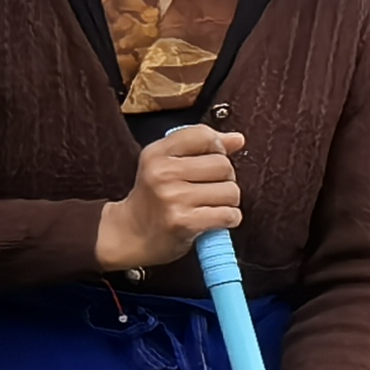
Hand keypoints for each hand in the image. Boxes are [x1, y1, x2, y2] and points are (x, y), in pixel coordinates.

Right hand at [95, 124, 244, 269]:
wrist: (131, 234)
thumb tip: (238, 139)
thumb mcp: (167, 164)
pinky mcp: (184, 222)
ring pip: (230, 191)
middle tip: (209, 188)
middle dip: (225, 178)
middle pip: (223, 165)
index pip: (203, 135)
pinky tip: (214, 219)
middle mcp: (162, 172)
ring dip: (228, 201)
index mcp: (157, 153)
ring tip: (211, 205)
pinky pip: (228, 215)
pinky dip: (229, 219)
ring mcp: (173, 198)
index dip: (217, 147)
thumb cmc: (154, 198)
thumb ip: (202, 146)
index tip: (211, 160)